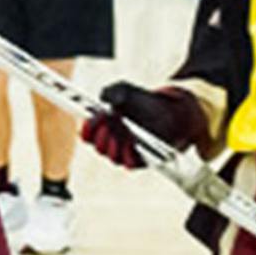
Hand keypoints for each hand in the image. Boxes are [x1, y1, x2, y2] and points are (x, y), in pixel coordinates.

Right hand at [81, 81, 206, 169]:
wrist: (168, 111)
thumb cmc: (144, 101)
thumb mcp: (126, 90)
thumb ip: (113, 91)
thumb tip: (103, 98)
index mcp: (104, 126)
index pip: (88, 134)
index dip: (86, 129)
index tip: (89, 121)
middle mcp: (113, 140)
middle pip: (98, 147)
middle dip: (100, 137)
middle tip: (106, 126)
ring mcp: (126, 151)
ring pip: (112, 157)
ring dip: (112, 148)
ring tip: (116, 137)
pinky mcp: (140, 159)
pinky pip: (130, 164)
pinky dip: (128, 156)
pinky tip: (131, 144)